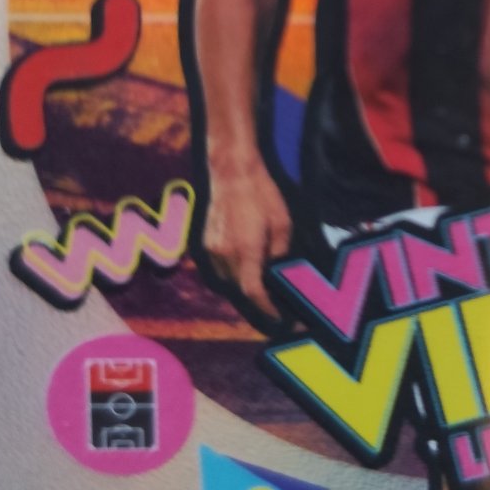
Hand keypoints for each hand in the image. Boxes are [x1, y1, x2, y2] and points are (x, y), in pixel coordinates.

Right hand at [203, 151, 292, 321]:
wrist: (232, 172)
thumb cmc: (262, 194)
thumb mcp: (283, 223)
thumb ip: (280, 253)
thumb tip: (278, 272)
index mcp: (246, 250)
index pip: (254, 292)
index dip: (267, 309)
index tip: (279, 317)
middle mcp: (225, 254)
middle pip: (240, 289)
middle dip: (257, 298)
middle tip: (276, 301)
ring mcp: (212, 249)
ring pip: (229, 279)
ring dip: (244, 284)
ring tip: (262, 280)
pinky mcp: (206, 242)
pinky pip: (220, 267)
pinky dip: (233, 271)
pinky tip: (246, 264)